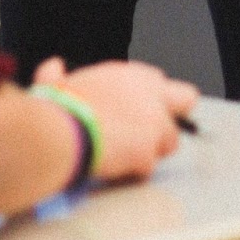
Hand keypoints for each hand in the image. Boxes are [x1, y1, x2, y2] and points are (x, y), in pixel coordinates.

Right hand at [33, 57, 199, 181]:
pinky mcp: (148, 149)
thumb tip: (53, 66)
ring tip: (124, 159)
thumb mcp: (56, 84)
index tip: (134, 112)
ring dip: (151, 151)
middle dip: (172, 117)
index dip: (149, 99)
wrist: (57, 133)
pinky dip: (134, 173)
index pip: (157, 81)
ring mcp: (153, 121)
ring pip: (171, 141)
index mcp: (129, 75)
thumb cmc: (55, 109)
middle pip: (186, 99)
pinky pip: (148, 167)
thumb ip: (58, 75)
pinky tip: (115, 172)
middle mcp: (149, 92)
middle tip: (151, 135)